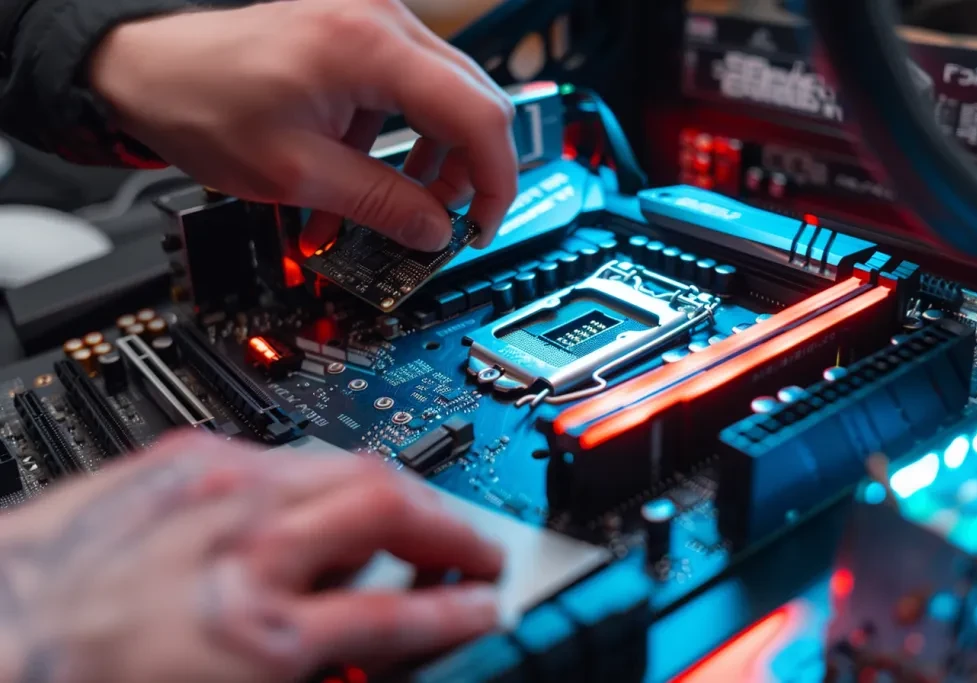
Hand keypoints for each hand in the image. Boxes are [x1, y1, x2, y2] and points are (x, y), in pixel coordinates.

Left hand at [0, 431, 503, 682]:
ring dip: (395, 492)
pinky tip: (319, 499)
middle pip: (385, 509)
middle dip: (449, 528)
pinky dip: (317, 477)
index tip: (486, 607)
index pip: (397, 614)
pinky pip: (278, 455)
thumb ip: (315, 673)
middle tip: (475, 550)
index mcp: (258, 634)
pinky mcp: (180, 461)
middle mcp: (245, 546)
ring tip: (415, 518)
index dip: (457, 612)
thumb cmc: (83, 682)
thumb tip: (363, 659)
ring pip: (342, 465)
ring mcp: (213, 490)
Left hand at [89, 0, 517, 251]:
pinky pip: (413, 88)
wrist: (148, 67)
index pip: (479, 115)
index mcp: (371, 47)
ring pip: (450, 96)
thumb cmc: (201, 102)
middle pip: (476, 100)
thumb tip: (435, 232)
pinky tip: (372, 165)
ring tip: (405, 200)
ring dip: (440, 155)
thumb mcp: (296, 174)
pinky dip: (407, 134)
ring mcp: (374, 21)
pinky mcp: (361, 34)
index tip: (482, 224)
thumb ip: (379, 205)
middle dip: (471, 170)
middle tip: (446, 219)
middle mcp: (383, 21)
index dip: (495, 180)